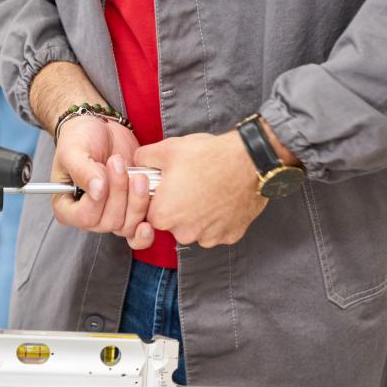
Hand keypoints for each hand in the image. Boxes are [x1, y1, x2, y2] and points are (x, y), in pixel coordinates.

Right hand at [51, 116, 154, 248]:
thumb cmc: (80, 138)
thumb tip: (97, 191)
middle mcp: (89, 216)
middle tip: (118, 163)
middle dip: (119, 193)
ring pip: (127, 225)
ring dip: (136, 201)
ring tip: (137, 175)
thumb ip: (82, 171)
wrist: (101, 128)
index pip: (84, 217)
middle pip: (109, 222)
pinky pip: (141, 226)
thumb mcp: (73, 150)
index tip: (102, 173)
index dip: (97, 201)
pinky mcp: (130, 209)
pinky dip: (148, 215)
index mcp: (68, 207)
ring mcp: (111, 214)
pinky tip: (154, 202)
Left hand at [134, 131, 267, 247]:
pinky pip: (218, 230)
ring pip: (197, 228)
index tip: (169, 186)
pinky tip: (223, 198)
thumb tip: (136, 162)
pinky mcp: (230, 236)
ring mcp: (209, 238)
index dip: (159, 197)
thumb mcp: (168, 149)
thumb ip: (144, 158)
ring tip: (209, 190)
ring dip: (199, 215)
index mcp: (163, 215)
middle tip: (191, 185)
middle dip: (179, 207)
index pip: (151, 212)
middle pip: (174, 223)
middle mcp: (184, 233)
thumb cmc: (208, 156)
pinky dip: (219, 218)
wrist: (250, 161)